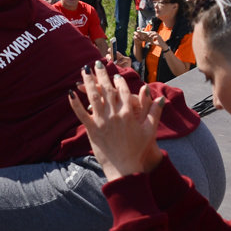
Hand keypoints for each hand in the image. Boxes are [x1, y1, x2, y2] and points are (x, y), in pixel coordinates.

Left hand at [67, 61, 164, 178]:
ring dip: (87, 82)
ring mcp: (102, 122)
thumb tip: (161, 97)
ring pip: (93, 98)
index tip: (115, 76)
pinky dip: (75, 104)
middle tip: (97, 63)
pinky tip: (70, 93)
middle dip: (101, 75)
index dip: (119, 82)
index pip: (123, 91)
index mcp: (128, 113)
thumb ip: (154, 111)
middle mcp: (114, 115)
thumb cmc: (138, 149)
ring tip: (84, 70)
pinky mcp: (92, 130)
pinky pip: (81, 114)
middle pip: (107, 90)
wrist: (125, 167)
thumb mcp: (150, 129)